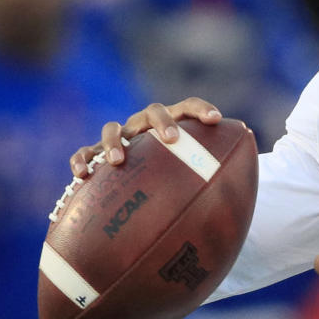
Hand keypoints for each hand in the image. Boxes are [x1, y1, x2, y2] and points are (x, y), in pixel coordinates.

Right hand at [69, 98, 221, 177]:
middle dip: (162, 122)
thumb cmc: (172, 185)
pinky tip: (81, 176)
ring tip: (118, 160)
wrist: (136, 190)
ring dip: (115, 140)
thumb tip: (237, 211)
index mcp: (172, 126)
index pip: (188, 108)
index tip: (216, 119)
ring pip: (113, 127)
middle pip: (153, 112)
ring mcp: (120, 139)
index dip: (201, 109)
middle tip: (171, 140)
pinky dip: (81, 159)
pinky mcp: (95, 154)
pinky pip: (84, 152)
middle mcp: (145, 128)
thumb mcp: (193, 186)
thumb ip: (211, 190)